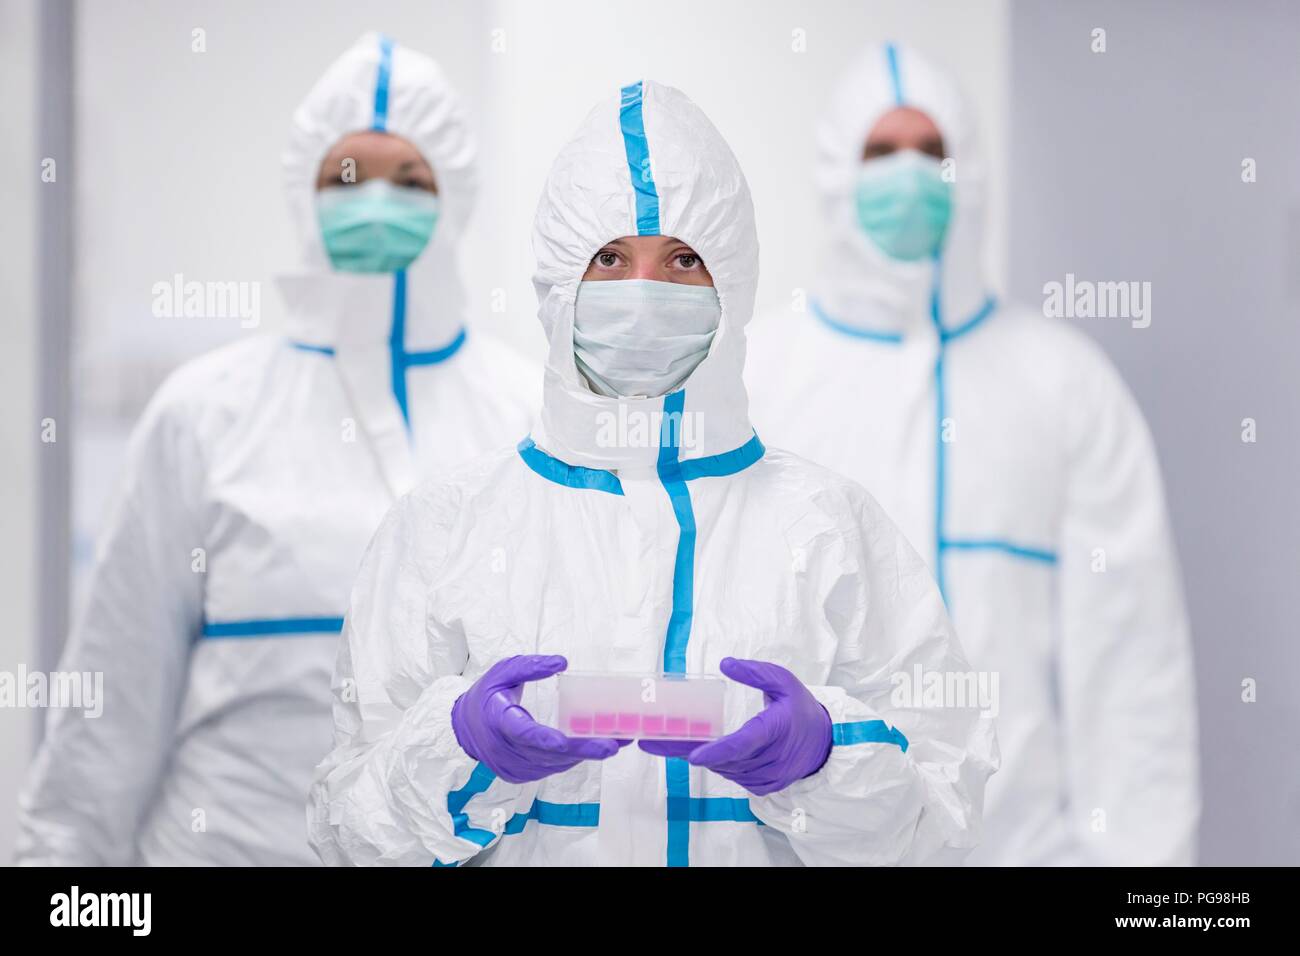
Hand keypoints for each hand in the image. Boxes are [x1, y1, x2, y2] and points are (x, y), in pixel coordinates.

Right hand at [451, 655, 630, 782]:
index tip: (566, 742)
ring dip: (581, 756)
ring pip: (551, 765)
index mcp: (498, 720)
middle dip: (581, 750)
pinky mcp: (519, 775)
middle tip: (611, 745)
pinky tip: (588, 750)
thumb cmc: (488, 694)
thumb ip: (531, 666)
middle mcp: (503, 749)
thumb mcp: (504, 671)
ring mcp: (511, 766)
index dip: (544, 739)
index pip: (522, 733)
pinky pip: (549, 769)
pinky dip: (569, 761)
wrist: (465, 725)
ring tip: (611, 743)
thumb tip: (562, 661)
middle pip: (546, 754)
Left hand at [639, 657, 832, 795]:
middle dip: (685, 749)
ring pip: (724, 769)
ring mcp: (767, 777)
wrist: (825, 743)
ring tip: (668, 741)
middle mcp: (770, 759)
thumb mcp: (783, 681)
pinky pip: (733, 776)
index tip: (692, 755)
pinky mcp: (763, 787)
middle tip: (650, 740)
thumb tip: (724, 664)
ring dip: (699, 756)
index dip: (716, 752)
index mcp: (774, 730)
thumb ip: (754, 673)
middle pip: (723, 759)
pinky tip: (703, 752)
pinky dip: (718, 764)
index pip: (742, 744)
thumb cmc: (800, 707)